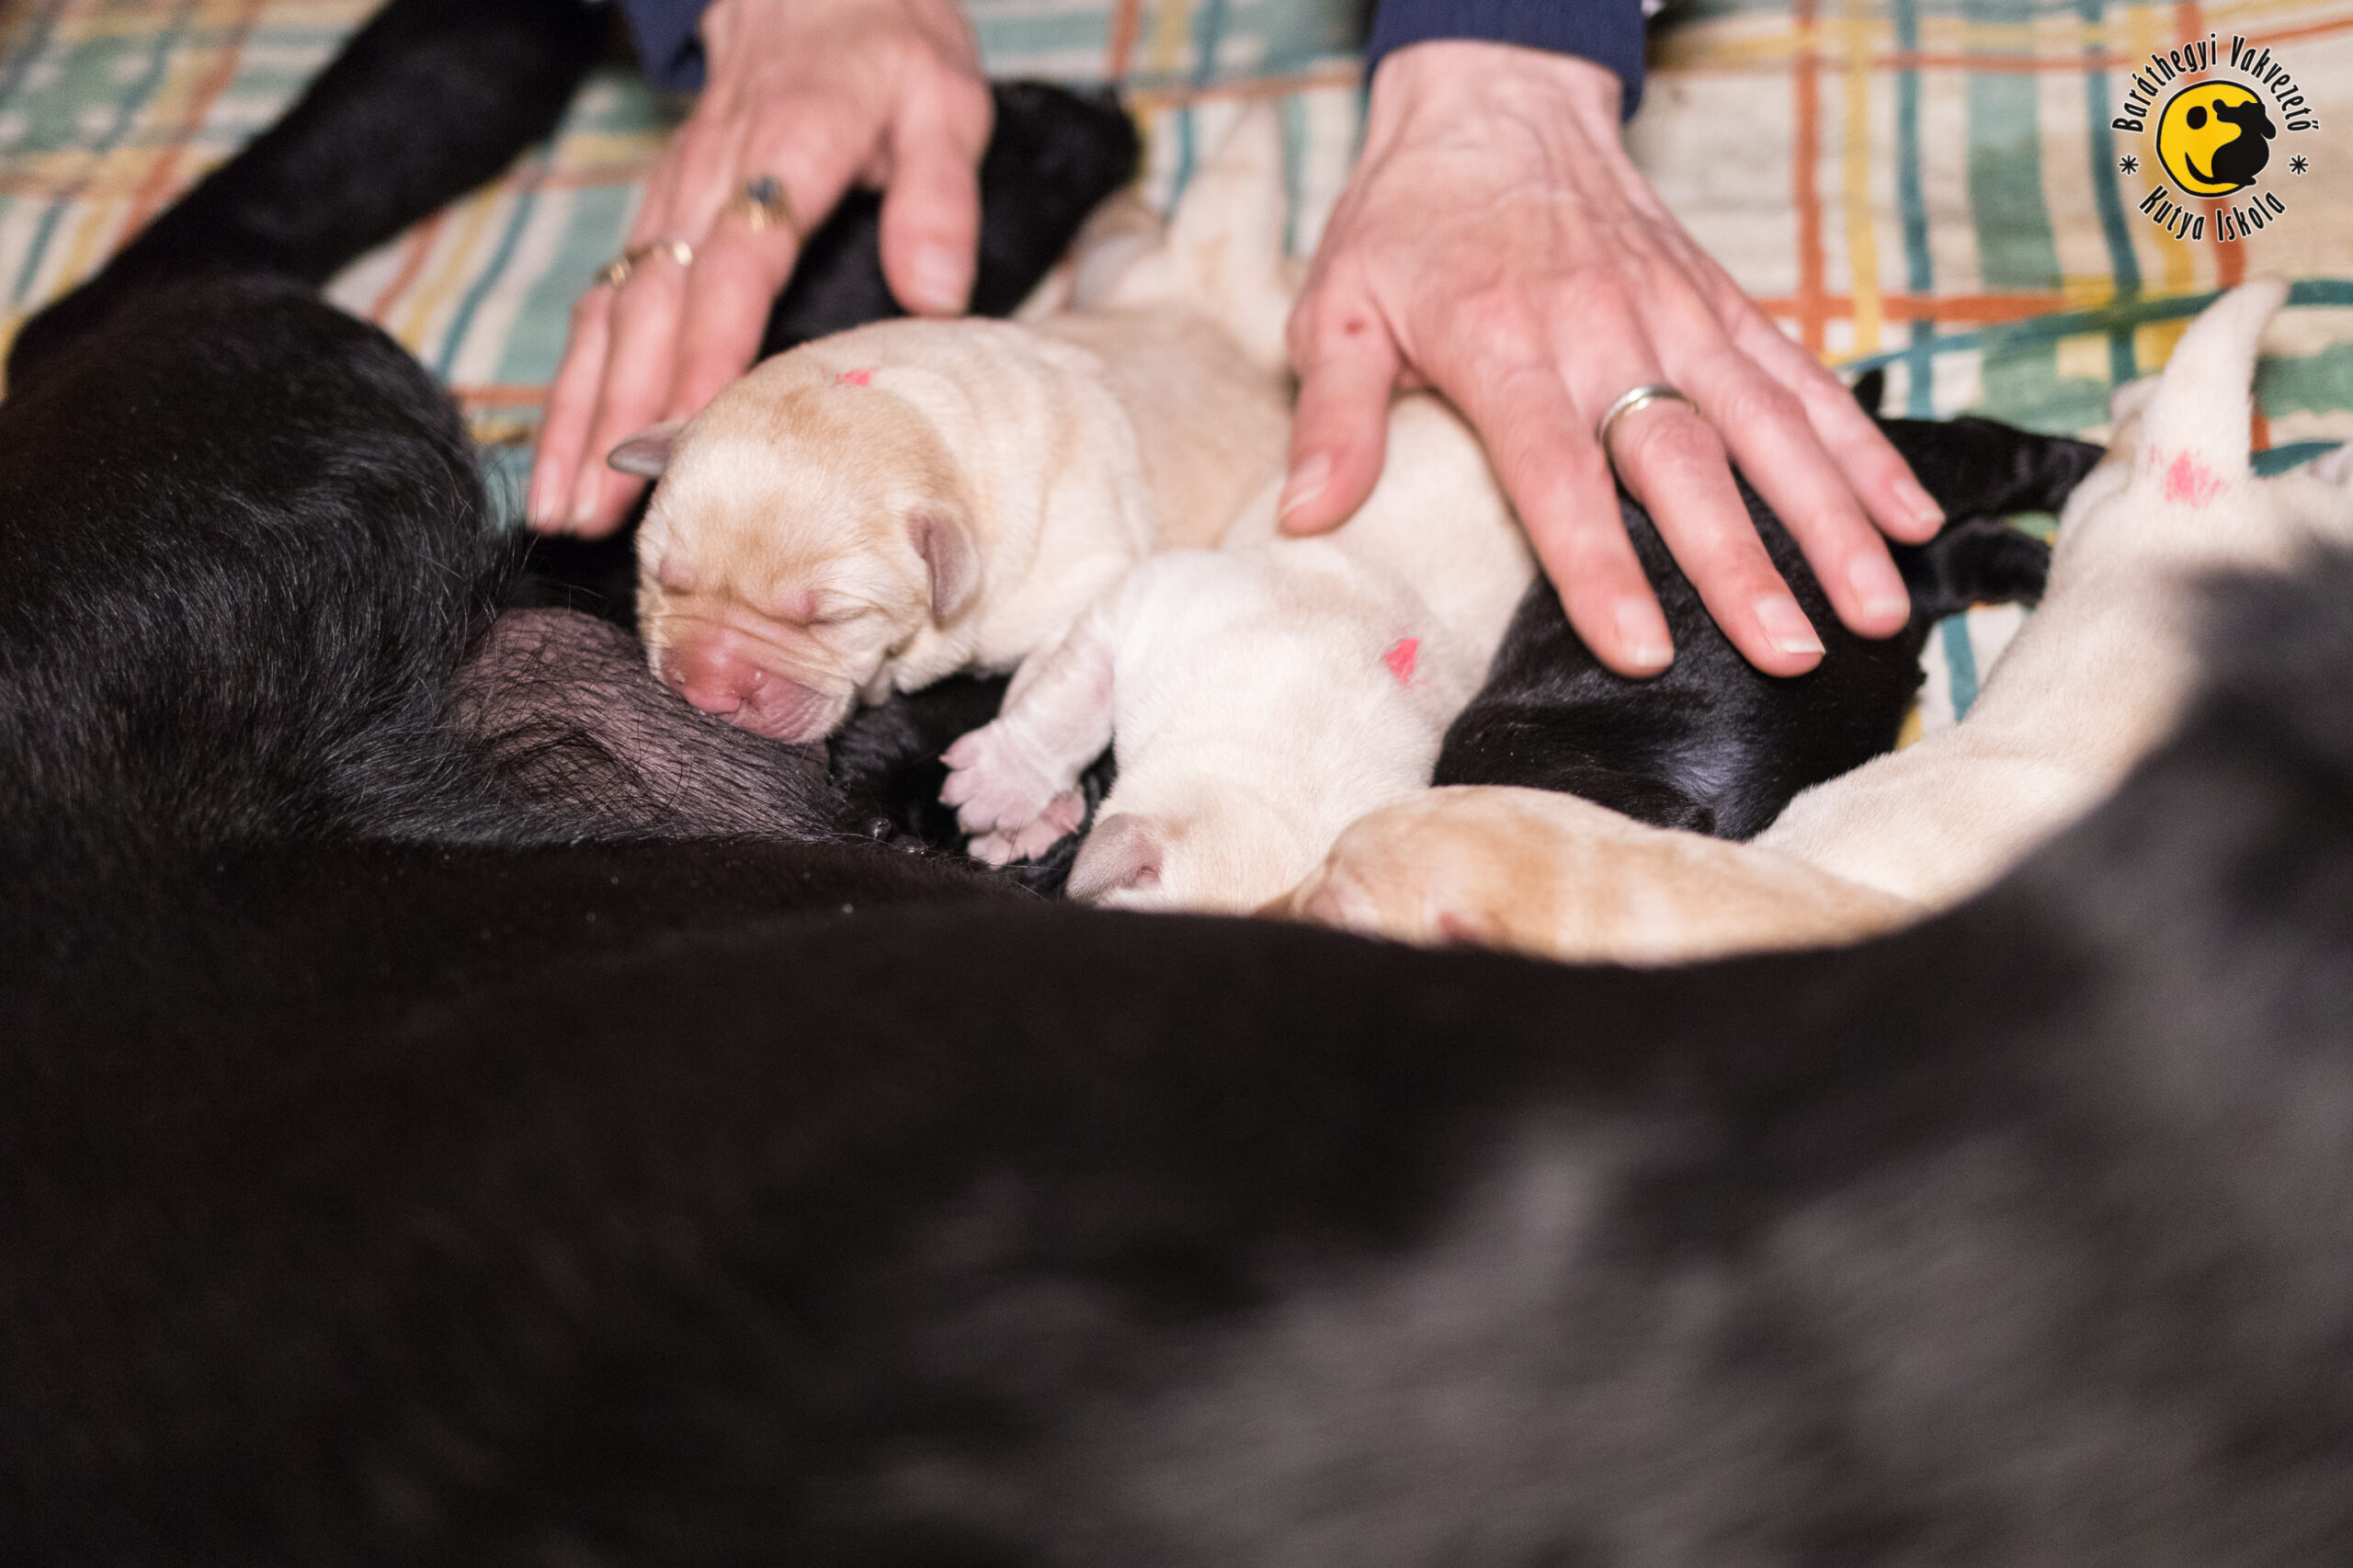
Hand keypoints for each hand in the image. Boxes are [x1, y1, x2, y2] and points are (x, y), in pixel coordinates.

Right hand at [529, 0, 991, 535]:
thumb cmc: (884, 47)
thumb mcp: (940, 99)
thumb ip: (939, 194)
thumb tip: (937, 290)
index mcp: (785, 152)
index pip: (738, 264)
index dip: (709, 347)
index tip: (690, 423)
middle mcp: (708, 184)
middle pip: (651, 309)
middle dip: (619, 413)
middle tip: (598, 509)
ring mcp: (670, 205)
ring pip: (610, 317)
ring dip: (580, 416)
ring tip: (562, 509)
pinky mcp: (655, 222)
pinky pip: (603, 310)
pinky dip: (576, 386)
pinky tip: (563, 456)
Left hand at [1279, 40, 1945, 676]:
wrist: (1494, 100)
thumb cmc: (1406, 221)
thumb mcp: (1336, 309)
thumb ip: (1333, 417)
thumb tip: (1308, 518)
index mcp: (1505, 348)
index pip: (1558, 475)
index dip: (1600, 565)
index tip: (1643, 648)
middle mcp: (1607, 335)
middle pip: (1684, 463)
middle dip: (1744, 564)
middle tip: (1791, 654)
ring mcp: (1678, 320)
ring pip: (1769, 427)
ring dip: (1830, 520)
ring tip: (1877, 608)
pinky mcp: (1721, 308)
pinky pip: (1803, 383)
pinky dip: (1860, 449)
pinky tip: (1908, 516)